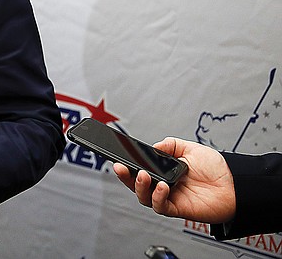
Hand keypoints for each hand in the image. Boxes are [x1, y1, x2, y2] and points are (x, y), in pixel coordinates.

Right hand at [113, 137, 235, 223]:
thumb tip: (154, 147)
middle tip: (121, 168)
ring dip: (139, 187)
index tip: (119, 159)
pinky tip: (162, 186)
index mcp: (164, 172)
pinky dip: (158, 197)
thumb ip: (170, 145)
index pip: (140, 169)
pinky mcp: (178, 209)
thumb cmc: (216, 169)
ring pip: (145, 197)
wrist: (235, 184)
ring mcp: (170, 198)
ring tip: (143, 175)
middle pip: (137, 185)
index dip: (128, 166)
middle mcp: (164, 185)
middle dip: (126, 177)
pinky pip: (161, 206)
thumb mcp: (190, 148)